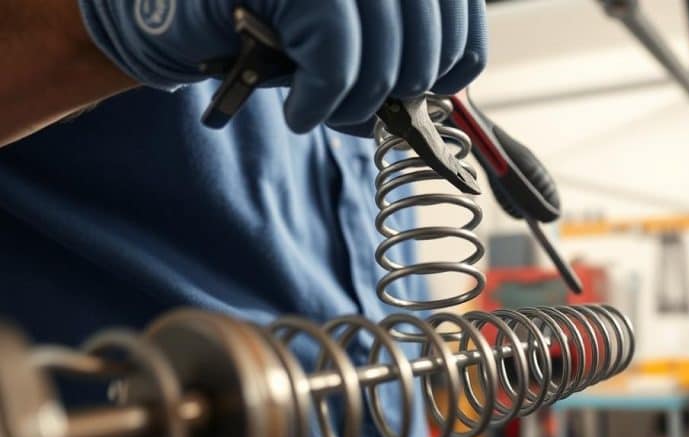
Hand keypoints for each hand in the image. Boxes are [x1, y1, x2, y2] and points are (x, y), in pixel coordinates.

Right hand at [78, 0, 487, 132]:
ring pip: (383, 52)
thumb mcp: (342, 31)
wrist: (169, 7)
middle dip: (400, 88)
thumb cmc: (264, 22)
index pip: (454, 3)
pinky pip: (334, 60)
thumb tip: (437, 103)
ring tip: (325, 111)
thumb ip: (393, 48)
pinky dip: (322, 101)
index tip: (439, 85)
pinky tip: (300, 109)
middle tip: (365, 108)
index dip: (457, 52)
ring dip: (358, 104)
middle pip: (423, 31)